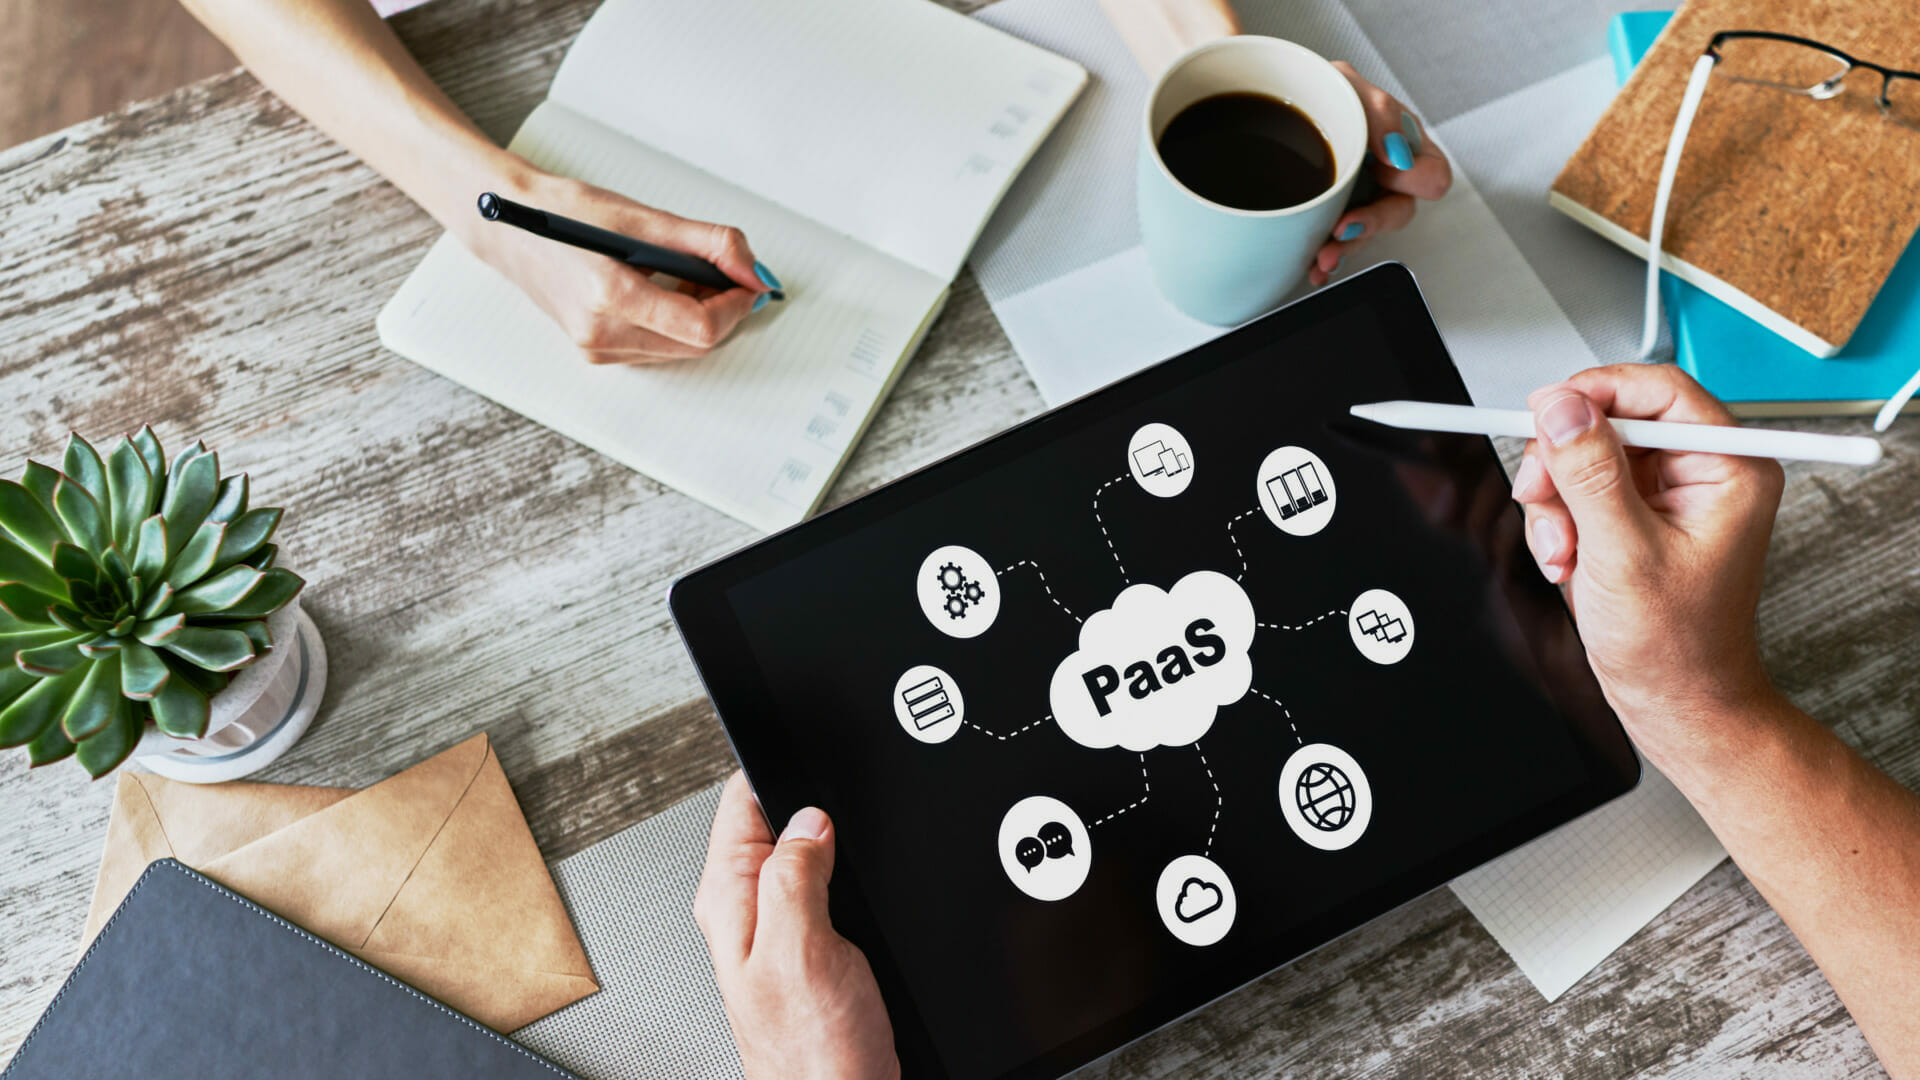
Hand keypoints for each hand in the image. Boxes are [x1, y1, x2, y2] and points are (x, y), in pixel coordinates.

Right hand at [464, 168, 776, 364]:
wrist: (510, 229)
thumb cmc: (567, 214)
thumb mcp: (643, 218)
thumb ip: (709, 243)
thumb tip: (754, 270)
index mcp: (610, 297)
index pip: (701, 327)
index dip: (736, 305)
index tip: (749, 280)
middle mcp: (601, 333)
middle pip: (696, 344)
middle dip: (722, 310)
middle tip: (723, 272)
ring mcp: (597, 348)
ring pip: (681, 350)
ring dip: (700, 318)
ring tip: (686, 276)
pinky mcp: (596, 352)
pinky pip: (658, 349)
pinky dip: (676, 324)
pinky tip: (665, 291)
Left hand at [694, 773, 898, 1079]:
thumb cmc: (813, 1056)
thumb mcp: (801, 951)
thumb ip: (795, 875)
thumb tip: (808, 819)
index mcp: (730, 900)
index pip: (740, 803)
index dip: (777, 773)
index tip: (811, 764)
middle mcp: (750, 911)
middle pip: (777, 822)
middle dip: (813, 806)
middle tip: (844, 809)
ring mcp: (783, 929)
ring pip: (809, 854)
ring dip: (835, 845)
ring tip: (853, 841)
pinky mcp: (817, 947)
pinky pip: (829, 888)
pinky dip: (850, 878)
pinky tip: (862, 885)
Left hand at [1309, 64, 1451, 286]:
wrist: (1275, 103)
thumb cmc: (1318, 87)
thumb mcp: (1347, 83)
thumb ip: (1379, 111)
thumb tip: (1398, 154)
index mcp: (1405, 144)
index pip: (1433, 176)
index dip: (1413, 180)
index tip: (1383, 171)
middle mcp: (1388, 176)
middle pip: (1398, 213)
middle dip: (1371, 224)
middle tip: (1343, 226)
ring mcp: (1360, 198)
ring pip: (1365, 235)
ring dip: (1344, 248)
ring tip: (1321, 257)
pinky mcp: (1331, 216)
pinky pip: (1336, 243)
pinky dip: (1323, 257)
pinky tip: (1311, 266)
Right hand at [1510, 365, 1785, 763]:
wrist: (1674, 701)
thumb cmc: (1677, 647)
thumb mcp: (1623, 554)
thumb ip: (1589, 474)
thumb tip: (1562, 409)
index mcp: (1728, 468)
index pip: (1658, 391)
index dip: (1594, 393)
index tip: (1545, 410)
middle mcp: (1701, 472)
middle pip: (1610, 421)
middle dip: (1564, 465)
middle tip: (1543, 499)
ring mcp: (1666, 495)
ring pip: (1583, 458)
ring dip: (1556, 503)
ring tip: (1565, 551)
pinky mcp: (1634, 515)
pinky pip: (1577, 491)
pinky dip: (1559, 524)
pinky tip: (1569, 560)